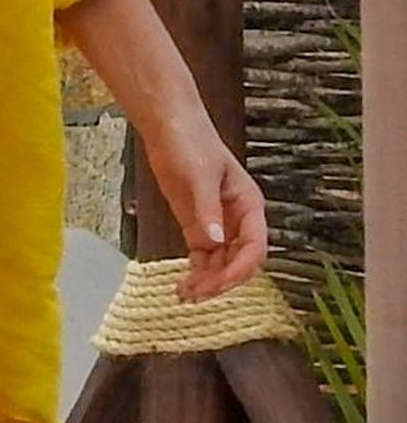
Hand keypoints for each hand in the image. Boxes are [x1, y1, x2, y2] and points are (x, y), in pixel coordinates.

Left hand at [139, 106, 268, 301]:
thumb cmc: (191, 142)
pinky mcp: (197, 225)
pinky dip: (196, 273)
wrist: (168, 126)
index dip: (241, 268)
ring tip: (186, 296)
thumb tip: (214, 242)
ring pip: (220, 263)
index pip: (254, 246)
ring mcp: (217, 224)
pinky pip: (202, 257)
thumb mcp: (199, 175)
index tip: (220, 282)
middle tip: (198, 294)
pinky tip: (183, 287)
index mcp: (248, 205)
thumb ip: (206, 210)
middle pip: (238, 260)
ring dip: (207, 282)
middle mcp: (237, 219)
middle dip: (222, 280)